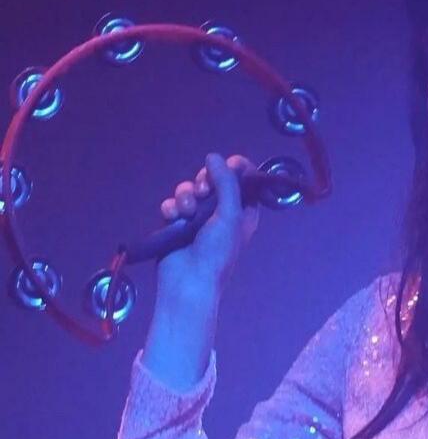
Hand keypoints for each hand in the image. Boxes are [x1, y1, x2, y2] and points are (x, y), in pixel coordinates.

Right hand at [156, 152, 259, 297]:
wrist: (188, 281)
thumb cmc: (216, 253)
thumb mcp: (229, 216)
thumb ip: (226, 184)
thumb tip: (215, 156)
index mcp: (243, 212)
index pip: (244, 180)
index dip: (236, 169)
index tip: (228, 164)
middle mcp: (223, 212)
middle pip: (213, 179)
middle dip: (205, 181)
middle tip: (204, 192)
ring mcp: (199, 218)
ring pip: (190, 189)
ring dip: (185, 196)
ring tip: (186, 213)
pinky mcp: (178, 223)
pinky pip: (173, 203)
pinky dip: (172, 208)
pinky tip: (173, 218)